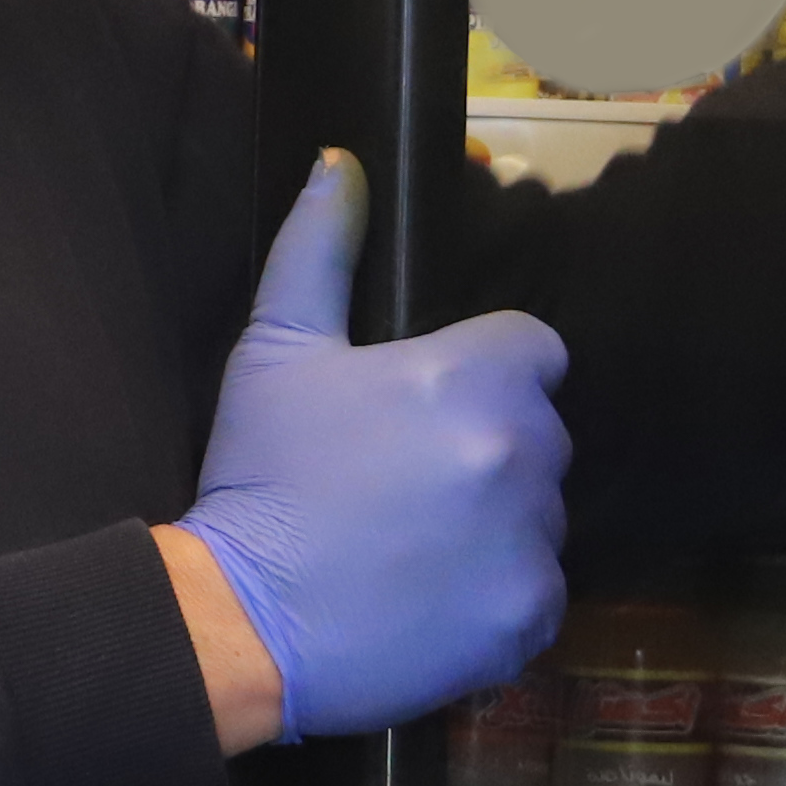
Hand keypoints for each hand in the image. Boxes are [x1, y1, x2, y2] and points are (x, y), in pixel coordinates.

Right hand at [170, 155, 569, 748]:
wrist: (244, 623)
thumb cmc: (261, 476)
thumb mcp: (274, 351)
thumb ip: (320, 249)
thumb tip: (340, 162)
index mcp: (476, 373)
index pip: (536, 350)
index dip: (488, 373)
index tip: (429, 410)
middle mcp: (524, 449)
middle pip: (540, 435)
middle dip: (492, 450)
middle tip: (408, 485)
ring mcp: (534, 538)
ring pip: (541, 517)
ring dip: (497, 525)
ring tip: (414, 550)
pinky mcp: (531, 615)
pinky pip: (538, 594)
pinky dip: (498, 599)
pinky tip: (430, 602)